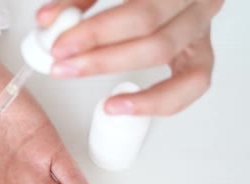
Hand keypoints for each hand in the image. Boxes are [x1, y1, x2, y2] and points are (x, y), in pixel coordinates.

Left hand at [38, 0, 224, 115]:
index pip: (140, 14)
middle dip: (101, 59)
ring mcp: (203, 26)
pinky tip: (121, 107)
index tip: (61, 46)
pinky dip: (156, 101)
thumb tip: (47, 21)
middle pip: (153, 40)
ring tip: (82, 79)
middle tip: (63, 67)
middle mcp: (198, 2)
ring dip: (118, 74)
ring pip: (167, 58)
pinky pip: (192, 84)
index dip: (97, 33)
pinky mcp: (201, 51)